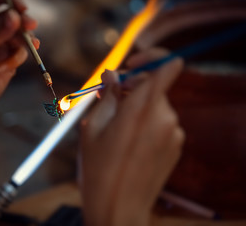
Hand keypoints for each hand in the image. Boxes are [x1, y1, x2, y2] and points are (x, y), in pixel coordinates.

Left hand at [0, 0, 38, 123]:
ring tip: (16, 55)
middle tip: (31, 27)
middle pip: (14, 15)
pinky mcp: (9, 58)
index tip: (23, 10)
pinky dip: (16, 59)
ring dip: (23, 43)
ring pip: (22, 34)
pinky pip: (21, 52)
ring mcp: (0, 43)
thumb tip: (16, 16)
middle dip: (23, 22)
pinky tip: (4, 68)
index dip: (12, 0)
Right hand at [79, 48, 184, 225]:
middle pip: (154, 85)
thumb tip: (112, 74)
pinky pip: (161, 122)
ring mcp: (174, 132)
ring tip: (114, 127)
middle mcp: (165, 117)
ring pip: (156, 104)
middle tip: (108, 99)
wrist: (119, 209)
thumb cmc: (99, 170)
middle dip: (132, 87)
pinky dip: (146, 122)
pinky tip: (128, 142)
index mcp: (142, 108)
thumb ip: (107, 96)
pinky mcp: (176, 145)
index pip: (168, 65)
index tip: (130, 65)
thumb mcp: (92, 128)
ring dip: (136, 107)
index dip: (151, 58)